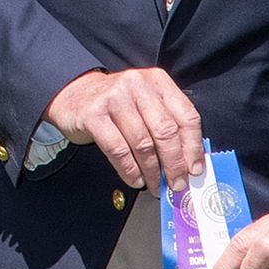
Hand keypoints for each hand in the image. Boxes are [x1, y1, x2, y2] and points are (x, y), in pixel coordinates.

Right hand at [45, 68, 203, 193]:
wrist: (73, 93)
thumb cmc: (117, 104)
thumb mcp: (146, 103)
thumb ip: (167, 123)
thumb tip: (187, 162)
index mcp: (158, 82)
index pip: (186, 116)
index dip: (193, 147)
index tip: (195, 169)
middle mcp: (138, 86)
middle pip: (166, 132)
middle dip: (175, 164)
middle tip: (177, 184)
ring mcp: (115, 98)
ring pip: (143, 143)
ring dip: (152, 171)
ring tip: (155, 186)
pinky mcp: (94, 114)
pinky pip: (118, 149)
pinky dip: (130, 170)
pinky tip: (136, 180)